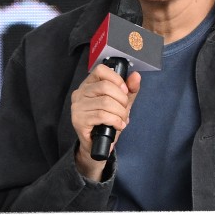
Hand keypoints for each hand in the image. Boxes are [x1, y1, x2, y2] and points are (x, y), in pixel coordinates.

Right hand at [70, 65, 140, 179]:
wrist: (98, 145)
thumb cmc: (107, 122)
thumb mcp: (121, 103)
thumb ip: (129, 90)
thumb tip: (136, 76)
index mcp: (89, 85)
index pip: (101, 70)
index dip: (117, 79)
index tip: (124, 91)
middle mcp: (80, 93)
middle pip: (105, 86)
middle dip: (122, 100)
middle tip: (125, 110)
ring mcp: (78, 107)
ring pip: (105, 102)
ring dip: (120, 113)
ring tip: (122, 120)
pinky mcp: (79, 120)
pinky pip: (102, 116)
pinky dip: (115, 121)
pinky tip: (118, 125)